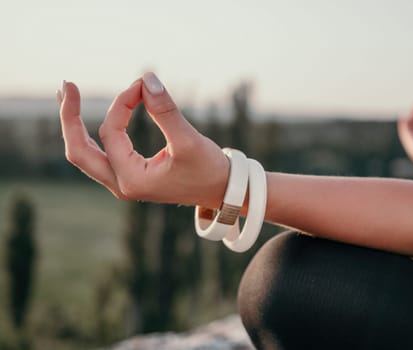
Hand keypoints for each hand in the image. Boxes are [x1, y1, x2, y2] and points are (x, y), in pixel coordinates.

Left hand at [58, 73, 228, 207]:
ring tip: (67, 97)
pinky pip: (99, 155)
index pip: (112, 133)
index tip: (142, 85)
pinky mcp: (130, 177)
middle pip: (79, 151)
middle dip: (70, 118)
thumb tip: (146, 78)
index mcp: (132, 180)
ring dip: (75, 126)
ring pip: (86, 154)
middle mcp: (122, 186)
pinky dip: (90, 135)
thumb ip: (166, 110)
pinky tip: (83, 118)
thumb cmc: (210, 170)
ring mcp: (124, 183)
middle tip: (67, 86)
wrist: (223, 191)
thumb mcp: (189, 140)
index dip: (122, 103)